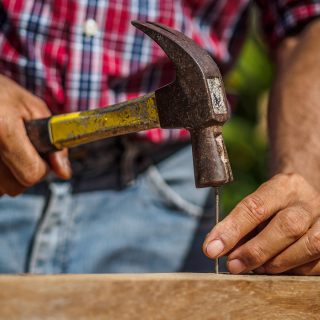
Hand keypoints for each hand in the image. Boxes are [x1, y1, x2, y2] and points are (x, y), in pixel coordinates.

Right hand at [0, 75, 70, 196]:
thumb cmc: (3, 94)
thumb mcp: (34, 108)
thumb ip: (54, 142)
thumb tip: (64, 173)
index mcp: (3, 128)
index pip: (32, 173)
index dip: (43, 168)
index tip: (41, 155)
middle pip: (16, 186)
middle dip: (25, 172)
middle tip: (20, 149)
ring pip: (2, 190)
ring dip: (8, 176)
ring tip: (5, 149)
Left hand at [203, 173, 319, 274]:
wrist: (305, 203)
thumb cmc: (274, 208)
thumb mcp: (257, 208)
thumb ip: (239, 226)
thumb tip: (216, 249)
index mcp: (284, 185)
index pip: (255, 206)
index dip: (232, 229)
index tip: (212, 248)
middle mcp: (309, 200)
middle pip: (286, 226)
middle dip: (256, 250)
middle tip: (233, 265)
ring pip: (309, 245)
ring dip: (277, 263)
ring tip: (256, 269)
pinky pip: (318, 263)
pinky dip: (295, 270)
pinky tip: (278, 269)